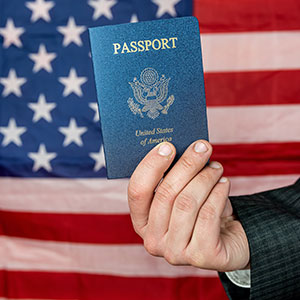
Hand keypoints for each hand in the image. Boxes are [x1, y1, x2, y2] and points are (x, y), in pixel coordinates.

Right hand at [128, 140, 249, 271]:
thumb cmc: (199, 210)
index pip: (137, 191)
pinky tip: (224, 183)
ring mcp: (175, 252)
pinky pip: (208, 214)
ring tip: (216, 167)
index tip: (168, 145)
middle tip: (202, 147)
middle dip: (187, 165)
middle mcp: (153, 240)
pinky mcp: (201, 257)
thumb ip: (174, 177)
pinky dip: (218, 193)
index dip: (151, 165)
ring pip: (187, 202)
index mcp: (142, 221)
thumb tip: (182, 147)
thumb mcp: (181, 193)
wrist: (227, 239)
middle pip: (165, 194)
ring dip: (205, 178)